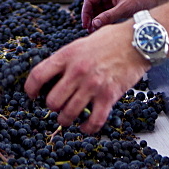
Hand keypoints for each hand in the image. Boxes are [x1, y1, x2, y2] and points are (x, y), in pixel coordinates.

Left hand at [24, 22, 148, 133]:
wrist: (138, 40)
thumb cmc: (111, 40)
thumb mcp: (81, 43)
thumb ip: (67, 59)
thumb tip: (54, 76)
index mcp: (67, 55)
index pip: (38, 75)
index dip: (30, 89)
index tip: (31, 96)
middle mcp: (77, 71)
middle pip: (52, 101)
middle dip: (52, 108)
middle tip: (56, 107)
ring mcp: (92, 84)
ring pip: (68, 114)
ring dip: (66, 120)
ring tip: (68, 119)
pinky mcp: (109, 95)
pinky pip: (94, 121)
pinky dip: (87, 128)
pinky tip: (85, 127)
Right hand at [82, 0, 160, 31]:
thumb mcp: (124, 8)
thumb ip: (108, 16)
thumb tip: (95, 24)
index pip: (89, 0)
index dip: (85, 13)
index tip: (86, 24)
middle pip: (92, 6)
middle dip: (91, 18)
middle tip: (90, 30)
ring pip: (98, 11)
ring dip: (97, 21)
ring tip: (96, 31)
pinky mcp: (116, 5)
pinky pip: (106, 13)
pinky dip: (103, 20)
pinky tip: (103, 27)